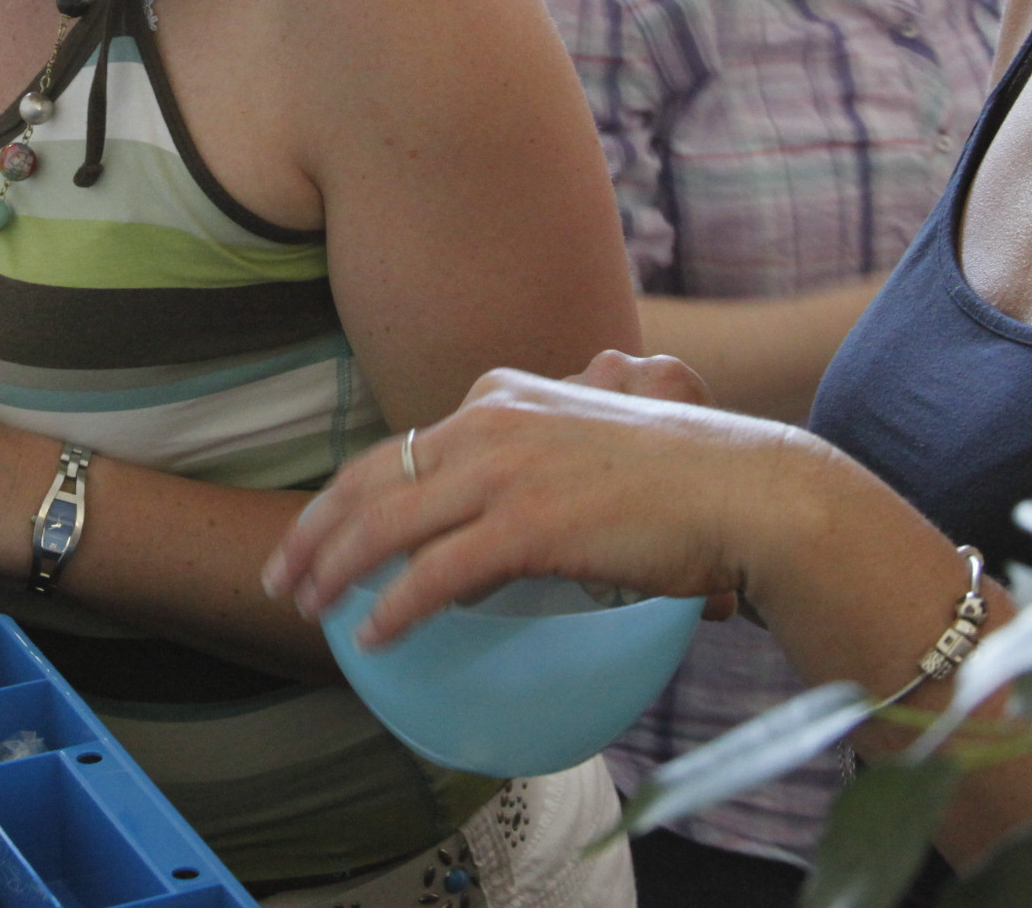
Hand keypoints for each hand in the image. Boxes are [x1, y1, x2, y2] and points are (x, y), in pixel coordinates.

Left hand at [262, 362, 785, 647]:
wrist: (748, 489)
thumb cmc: (686, 476)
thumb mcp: (590, 441)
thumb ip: (537, 461)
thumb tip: (501, 526)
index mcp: (504, 396)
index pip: (400, 443)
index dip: (347, 492)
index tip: (317, 531)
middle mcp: (493, 419)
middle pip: (371, 477)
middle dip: (313, 531)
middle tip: (283, 576)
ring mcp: (506, 469)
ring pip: (386, 524)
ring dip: (334, 571)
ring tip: (309, 610)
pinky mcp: (528, 524)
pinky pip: (436, 574)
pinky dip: (394, 608)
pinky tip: (374, 636)